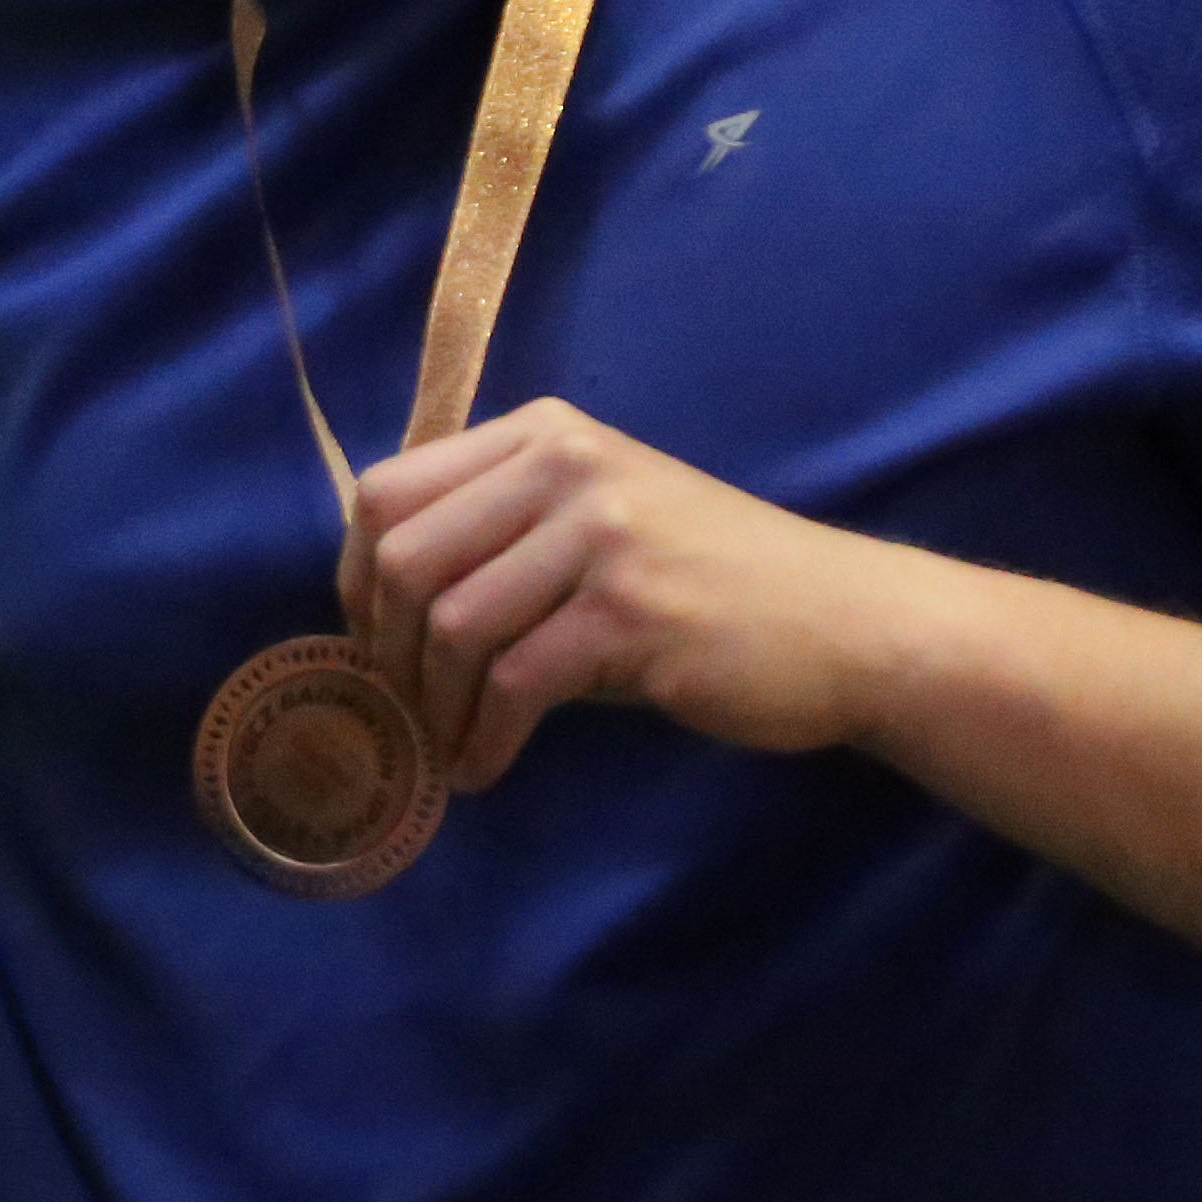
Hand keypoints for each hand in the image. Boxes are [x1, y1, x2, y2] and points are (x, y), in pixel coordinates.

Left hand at [337, 399, 934, 787]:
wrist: (846, 622)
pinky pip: (513, 684)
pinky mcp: (630, 611)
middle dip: (385, 652)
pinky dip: (483, 739)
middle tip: (403, 710)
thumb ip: (503, 539)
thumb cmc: (713, 584)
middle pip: (404, 557)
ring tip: (448, 747)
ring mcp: (601, 533)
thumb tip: (384, 613)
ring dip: (433, 707)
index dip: (355, 578)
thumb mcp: (602, 523)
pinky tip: (487, 768)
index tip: (373, 643)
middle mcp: (565, 464)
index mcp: (544, 433)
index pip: (388, 489)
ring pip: (451, 625)